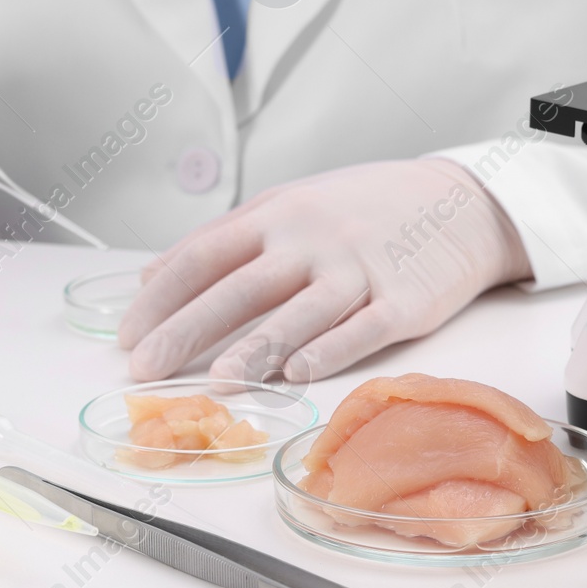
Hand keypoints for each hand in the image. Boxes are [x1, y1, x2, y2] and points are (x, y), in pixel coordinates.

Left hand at [117, 159, 532, 382]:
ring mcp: (358, 269)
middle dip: (187, 330)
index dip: (161, 298)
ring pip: (298, 314)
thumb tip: (152, 276)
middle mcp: (311, 239)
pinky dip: (328, 352)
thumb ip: (222, 240)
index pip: (202, 256)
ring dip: (255, 350)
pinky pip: (361, 330)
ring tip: (217, 384)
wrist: (458, 203)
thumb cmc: (360, 210)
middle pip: (239, 288)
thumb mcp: (287, 205)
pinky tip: (298, 375)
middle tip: (147, 368)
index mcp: (275, 214)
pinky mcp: (404, 301)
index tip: (128, 335)